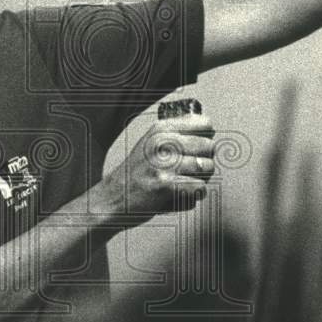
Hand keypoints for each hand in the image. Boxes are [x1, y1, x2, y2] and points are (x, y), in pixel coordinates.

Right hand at [96, 112, 215, 224]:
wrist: (112, 198)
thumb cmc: (135, 174)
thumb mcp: (150, 144)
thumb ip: (175, 136)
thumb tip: (208, 131)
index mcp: (160, 129)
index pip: (203, 123)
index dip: (207, 137)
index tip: (199, 147)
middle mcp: (162, 143)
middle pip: (209, 146)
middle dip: (206, 160)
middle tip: (193, 170)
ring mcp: (164, 164)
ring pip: (207, 167)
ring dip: (202, 179)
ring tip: (188, 182)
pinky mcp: (166, 185)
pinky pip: (200, 187)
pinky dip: (196, 195)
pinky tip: (184, 194)